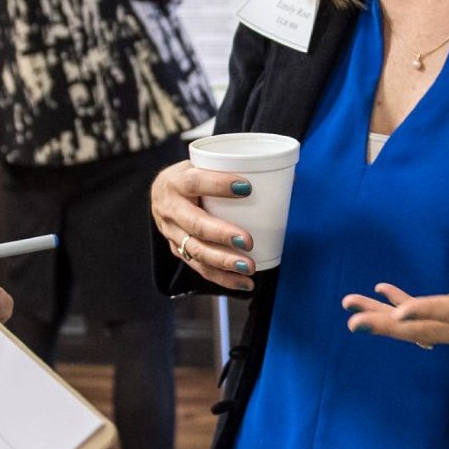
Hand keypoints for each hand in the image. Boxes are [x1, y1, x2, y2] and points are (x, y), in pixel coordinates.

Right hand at [151, 158, 256, 292]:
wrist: (161, 194)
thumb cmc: (192, 177)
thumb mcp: (203, 165)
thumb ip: (235, 170)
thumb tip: (287, 177)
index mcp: (176, 182)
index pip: (195, 182)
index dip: (218, 184)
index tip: (247, 188)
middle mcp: (170, 209)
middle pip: (195, 224)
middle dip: (222, 234)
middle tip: (248, 241)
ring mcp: (172, 233)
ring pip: (196, 251)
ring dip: (224, 262)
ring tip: (249, 267)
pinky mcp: (178, 251)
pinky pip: (200, 268)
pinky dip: (223, 278)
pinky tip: (244, 283)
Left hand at [340, 244, 448, 355]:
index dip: (428, 311)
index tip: (400, 312)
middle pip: (424, 330)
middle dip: (387, 324)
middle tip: (353, 318)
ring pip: (420, 331)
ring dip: (386, 320)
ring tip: (353, 309)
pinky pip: (430, 326)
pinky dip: (405, 314)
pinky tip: (385, 297)